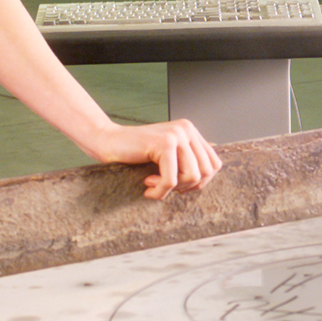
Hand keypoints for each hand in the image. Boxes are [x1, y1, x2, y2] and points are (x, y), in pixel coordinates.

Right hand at [88, 119, 221, 198]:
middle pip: (206, 172)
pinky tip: (146, 186)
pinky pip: (172, 180)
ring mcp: (177, 135)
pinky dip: (160, 191)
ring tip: (153, 185)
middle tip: (164, 187)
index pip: (214, 164)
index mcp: (191, 131)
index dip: (200, 182)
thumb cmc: (134, 152)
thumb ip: (186, 160)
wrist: (107, 141)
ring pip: (192, 177)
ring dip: (172, 189)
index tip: (178, 185)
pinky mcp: (164, 144)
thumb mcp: (166, 155)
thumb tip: (209, 174)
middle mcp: (187, 129)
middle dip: (187, 187)